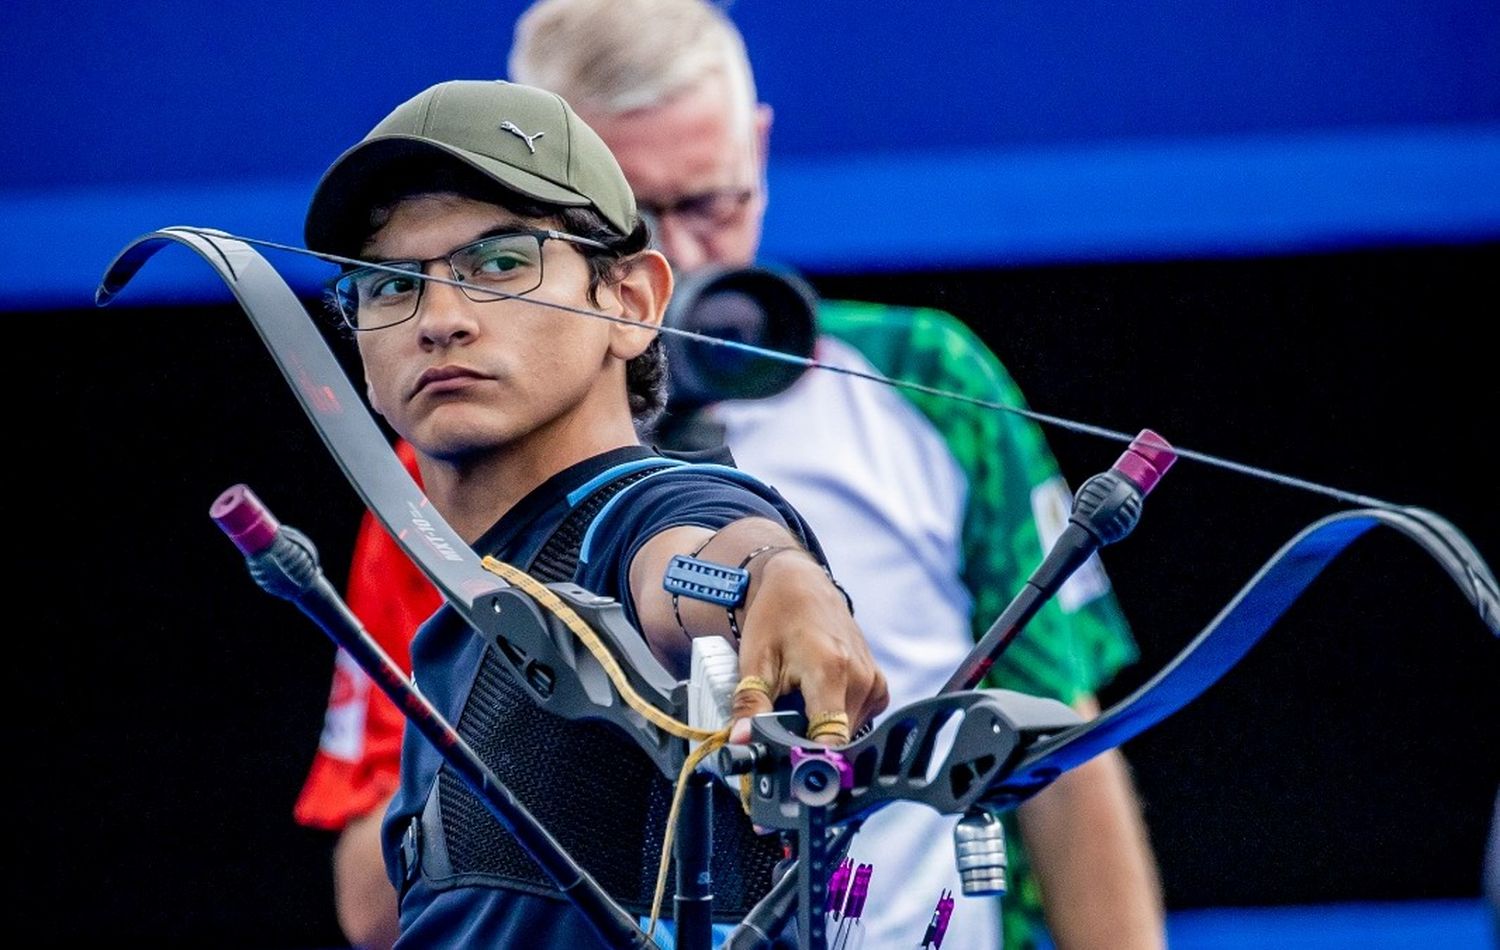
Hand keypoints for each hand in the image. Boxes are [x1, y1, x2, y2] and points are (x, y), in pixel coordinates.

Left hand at [727, 549, 887, 745]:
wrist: (802, 585)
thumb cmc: (777, 616)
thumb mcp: (755, 660)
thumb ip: (750, 703)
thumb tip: (741, 741)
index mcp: (831, 671)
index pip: (830, 740)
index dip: (807, 760)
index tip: (787, 765)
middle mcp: (860, 678)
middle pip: (836, 739)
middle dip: (806, 743)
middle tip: (780, 726)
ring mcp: (874, 681)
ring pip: (847, 733)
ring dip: (820, 730)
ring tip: (797, 703)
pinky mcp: (878, 685)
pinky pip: (859, 720)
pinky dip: (835, 718)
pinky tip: (817, 698)